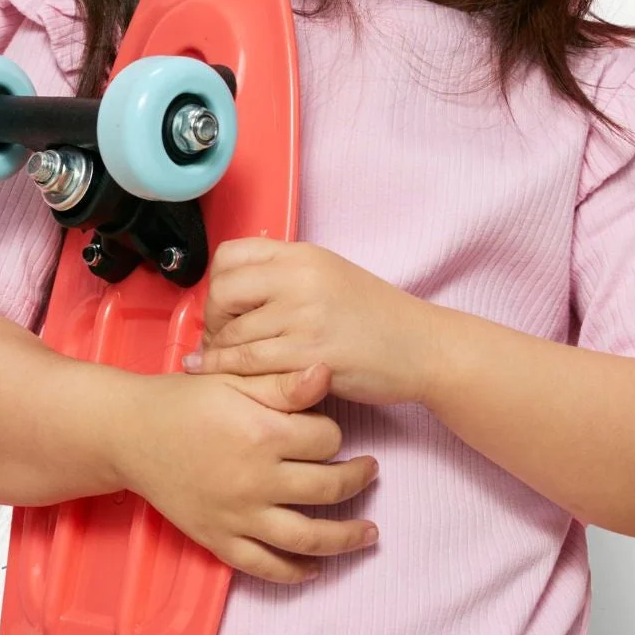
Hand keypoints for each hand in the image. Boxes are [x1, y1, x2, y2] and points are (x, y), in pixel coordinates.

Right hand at [117, 362, 377, 585]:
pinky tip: (314, 568)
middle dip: (358, 481)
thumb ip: (282, 383)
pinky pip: (263, 565)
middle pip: (328, 489)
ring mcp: (237, 515)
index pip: (327, 440)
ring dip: (345, 538)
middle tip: (370, 472)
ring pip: (306, 537)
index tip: (329, 432)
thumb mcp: (233, 379)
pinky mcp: (217, 538)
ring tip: (369, 533)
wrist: (129, 432)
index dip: (335, 434)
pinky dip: (293, 572)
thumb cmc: (184, 400)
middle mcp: (255, 479)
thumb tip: (327, 373)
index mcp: (262, 433)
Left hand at [183, 237, 443, 406]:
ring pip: (233, 334)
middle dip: (212, 321)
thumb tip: (237, 284)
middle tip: (220, 339)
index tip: (224, 307)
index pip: (230, 256)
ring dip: (220, 354)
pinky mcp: (309, 355)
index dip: (216, 284)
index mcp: (302, 255)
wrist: (421, 347)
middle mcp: (300, 278)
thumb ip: (286, 274)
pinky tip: (227, 379)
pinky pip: (251, 363)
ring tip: (221, 364)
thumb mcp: (330, 275)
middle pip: (223, 292)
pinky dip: (231, 373)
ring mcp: (305, 316)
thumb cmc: (377, 317)